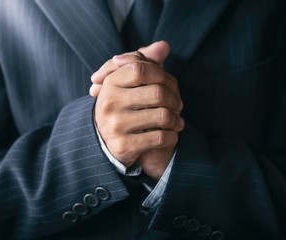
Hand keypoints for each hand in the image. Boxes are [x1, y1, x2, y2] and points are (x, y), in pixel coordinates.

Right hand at [93, 41, 183, 179]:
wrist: (107, 144)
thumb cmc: (123, 107)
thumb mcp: (129, 83)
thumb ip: (146, 62)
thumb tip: (164, 46)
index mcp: (110, 84)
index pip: (141, 68)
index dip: (162, 75)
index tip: (169, 84)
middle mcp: (110, 103)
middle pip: (158, 93)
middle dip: (175, 99)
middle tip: (179, 106)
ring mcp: (116, 126)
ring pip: (163, 116)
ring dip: (176, 120)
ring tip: (177, 121)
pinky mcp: (124, 146)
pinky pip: (160, 137)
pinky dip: (172, 136)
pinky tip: (171, 135)